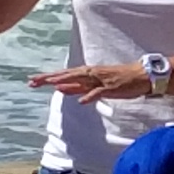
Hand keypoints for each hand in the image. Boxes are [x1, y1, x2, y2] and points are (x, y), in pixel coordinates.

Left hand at [29, 62, 146, 100]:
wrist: (141, 75)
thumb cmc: (118, 80)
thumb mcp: (93, 84)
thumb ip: (77, 87)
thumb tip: (60, 88)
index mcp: (86, 73)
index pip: (63, 74)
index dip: (48, 77)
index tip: (32, 80)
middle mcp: (91, 74)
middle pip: (67, 75)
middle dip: (50, 78)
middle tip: (33, 81)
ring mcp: (101, 80)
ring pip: (80, 80)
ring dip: (66, 82)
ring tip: (52, 85)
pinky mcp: (111, 87)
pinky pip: (99, 92)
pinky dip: (90, 95)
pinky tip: (82, 101)